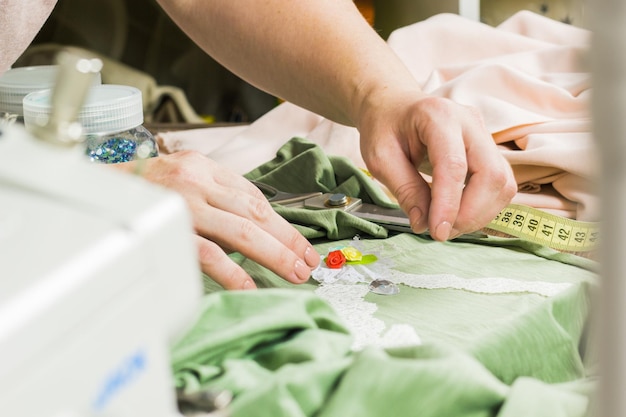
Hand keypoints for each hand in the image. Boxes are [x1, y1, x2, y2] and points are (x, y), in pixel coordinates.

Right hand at [114, 151, 319, 289]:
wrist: (90, 189)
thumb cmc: (138, 188)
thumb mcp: (181, 176)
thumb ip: (215, 194)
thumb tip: (253, 225)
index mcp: (203, 167)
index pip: (254, 196)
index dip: (283, 222)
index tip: (301, 242)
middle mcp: (196, 182)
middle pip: (255, 213)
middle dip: (288, 240)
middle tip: (308, 261)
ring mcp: (183, 206)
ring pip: (241, 232)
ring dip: (273, 254)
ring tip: (293, 272)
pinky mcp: (169, 230)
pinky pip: (209, 255)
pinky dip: (234, 273)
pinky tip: (251, 286)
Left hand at [357, 93, 516, 240]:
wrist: (394, 106)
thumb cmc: (384, 127)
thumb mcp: (380, 158)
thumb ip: (404, 190)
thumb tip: (424, 224)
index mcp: (438, 116)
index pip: (454, 165)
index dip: (449, 204)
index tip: (438, 232)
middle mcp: (469, 121)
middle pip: (491, 174)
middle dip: (471, 213)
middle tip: (442, 232)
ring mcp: (484, 134)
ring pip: (502, 182)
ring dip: (479, 214)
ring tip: (447, 225)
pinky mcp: (489, 149)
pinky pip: (500, 184)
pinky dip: (483, 207)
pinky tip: (459, 214)